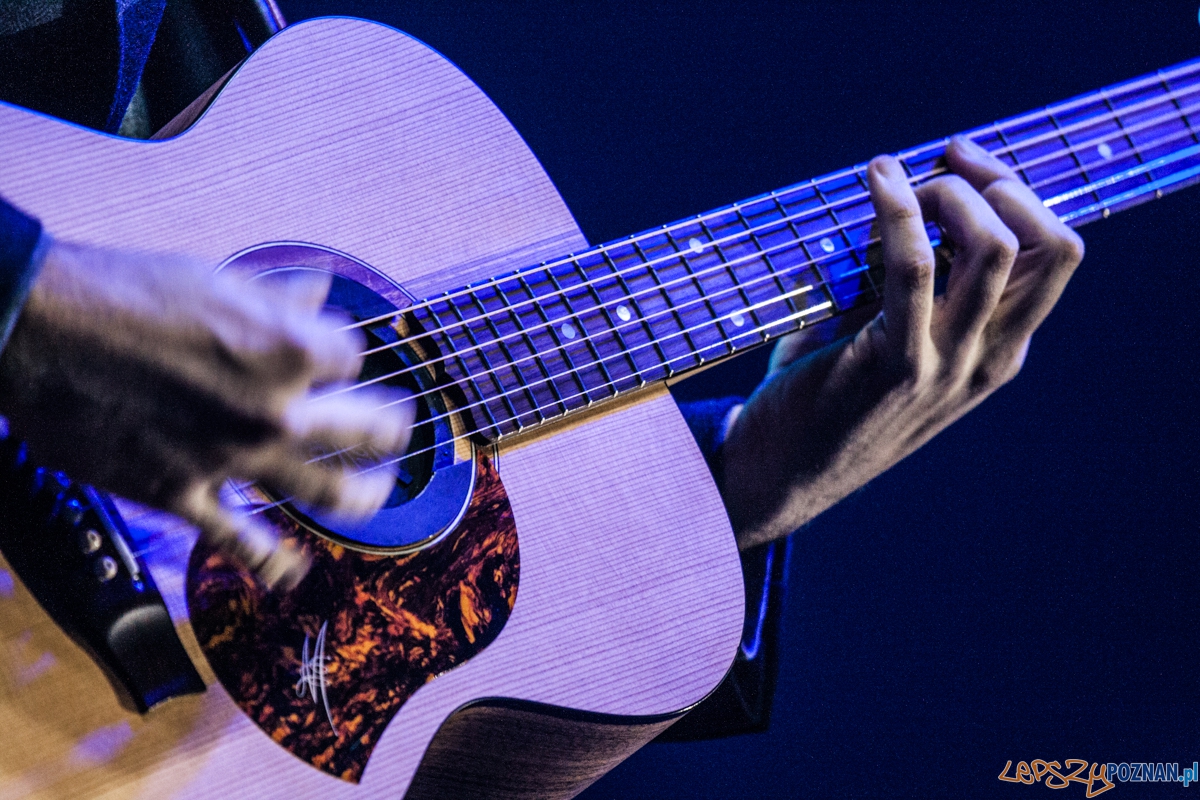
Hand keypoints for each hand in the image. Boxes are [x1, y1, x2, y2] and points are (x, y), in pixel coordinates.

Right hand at [0, 239, 413, 587]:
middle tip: (402, 430)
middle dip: (395, 430)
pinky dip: (273, 561)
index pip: (355, 356)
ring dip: (365, 497)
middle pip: (372, 430)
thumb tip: (321, 290)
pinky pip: (243, 540)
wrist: (37, 331)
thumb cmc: (124, 292)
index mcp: (290, 348)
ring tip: (378, 494)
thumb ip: (279, 296)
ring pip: (329, 493)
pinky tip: (293, 570)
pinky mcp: (186, 494)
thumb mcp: (215, 279)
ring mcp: (236, 459)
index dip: (348, 353)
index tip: (339, 354)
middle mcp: (277, 409)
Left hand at [721, 136, 1084, 548]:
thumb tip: (893, 195)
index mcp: (996, 350)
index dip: (1018, 192)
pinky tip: (876, 179)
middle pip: (1053, 246)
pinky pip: (914, 267)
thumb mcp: (881, 334)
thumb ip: (897, 279)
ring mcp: (947, 365)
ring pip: (996, 247)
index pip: (1055, 255)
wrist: (778, 474)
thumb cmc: (822, 392)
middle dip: (999, 180)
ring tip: (894, 178)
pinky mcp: (895, 365)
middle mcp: (986, 359)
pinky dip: (898, 210)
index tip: (962, 161)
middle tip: (940, 163)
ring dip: (949, 191)